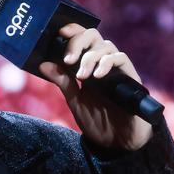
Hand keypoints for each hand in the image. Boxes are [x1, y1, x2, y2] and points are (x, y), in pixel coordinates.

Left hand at [37, 22, 152, 151]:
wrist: (117, 142)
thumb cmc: (97, 121)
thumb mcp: (75, 101)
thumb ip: (63, 82)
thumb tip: (43, 64)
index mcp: (88, 67)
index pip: (82, 40)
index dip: (73, 31)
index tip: (60, 32)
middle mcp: (102, 64)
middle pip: (94, 36)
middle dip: (79, 42)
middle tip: (68, 59)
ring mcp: (116, 69)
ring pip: (106, 46)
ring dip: (90, 57)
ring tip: (82, 75)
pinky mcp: (130, 77)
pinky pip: (120, 59)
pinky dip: (107, 63)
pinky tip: (97, 76)